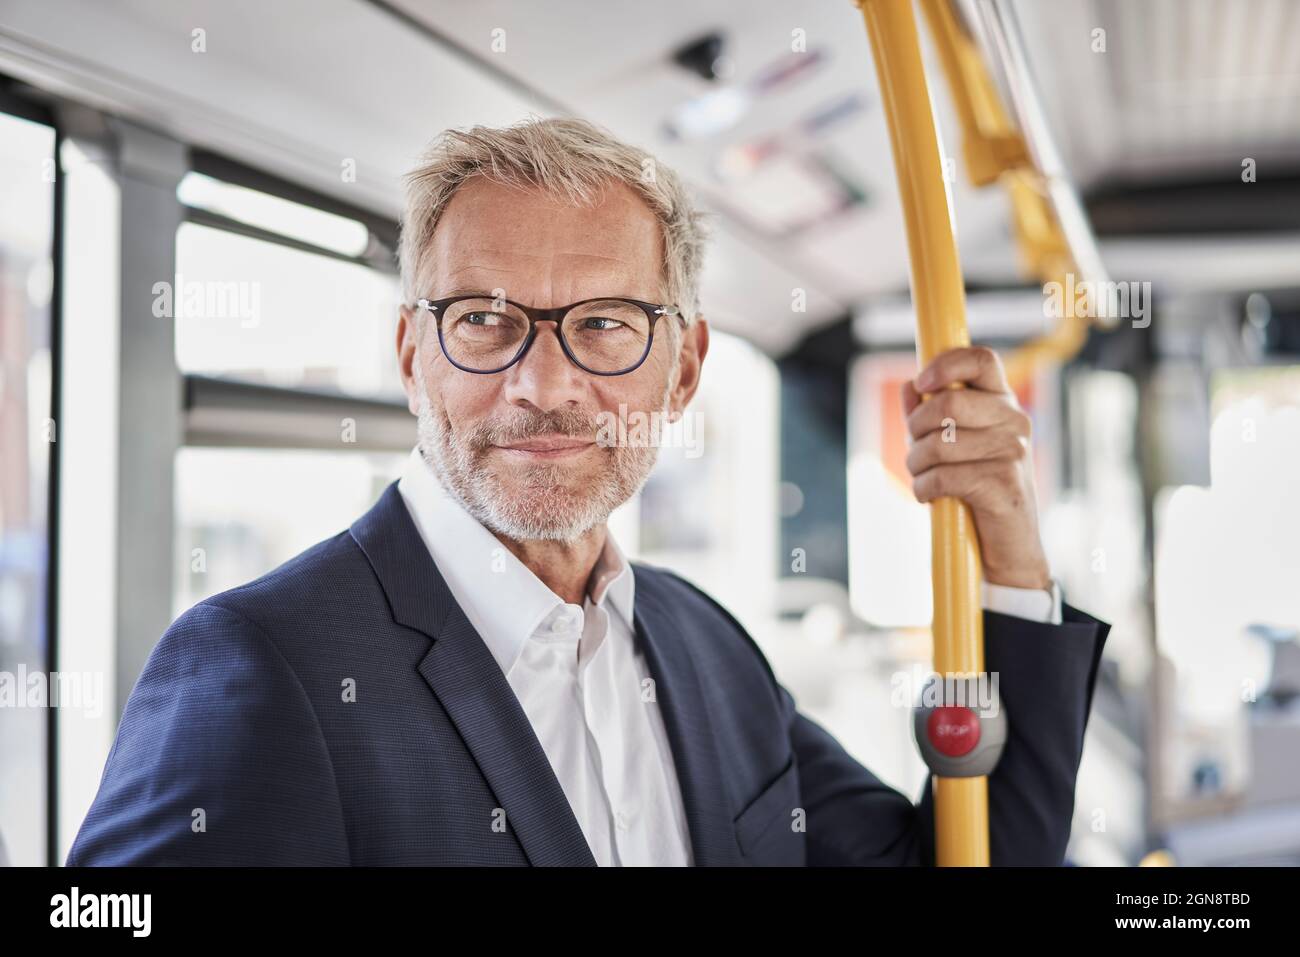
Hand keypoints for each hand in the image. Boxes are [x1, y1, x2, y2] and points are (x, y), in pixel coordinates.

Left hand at [900, 346, 1051, 590]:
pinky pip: (942, 476)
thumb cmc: (977, 493)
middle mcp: (1014, 422)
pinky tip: (929, 496)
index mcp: (1003, 404)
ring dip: (916, 465)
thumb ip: (931, 416)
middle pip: (948, 403)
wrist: (1007, 549)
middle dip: (916, 428)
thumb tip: (908, 387)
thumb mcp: (953, 448)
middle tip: (916, 451)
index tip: (921, 383)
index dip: (946, 363)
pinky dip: (923, 489)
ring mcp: (1013, 453)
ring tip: (922, 477)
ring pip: (938, 443)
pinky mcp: (1002, 484)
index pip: (982, 360)